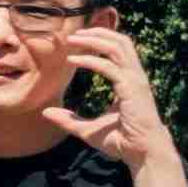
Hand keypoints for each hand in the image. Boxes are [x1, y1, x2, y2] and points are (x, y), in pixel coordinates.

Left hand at [60, 23, 173, 165]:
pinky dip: (90, 60)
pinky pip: (109, 67)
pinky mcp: (131, 89)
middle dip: (97, 33)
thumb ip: (69, 120)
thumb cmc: (120, 141)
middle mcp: (135, 77)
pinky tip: (73, 60)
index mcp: (129, 81)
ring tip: (73, 40)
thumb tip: (46, 113)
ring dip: (94, 40)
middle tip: (73, 34)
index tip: (77, 41)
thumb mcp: (88, 129)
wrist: (141, 153)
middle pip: (120, 42)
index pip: (119, 50)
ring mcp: (135, 81)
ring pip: (118, 48)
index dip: (100, 40)